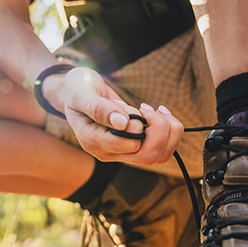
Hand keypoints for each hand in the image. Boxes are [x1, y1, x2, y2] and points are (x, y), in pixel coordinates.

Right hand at [58, 67, 183, 164]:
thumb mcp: (82, 93)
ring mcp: (121, 152)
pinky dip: (169, 131)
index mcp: (92, 141)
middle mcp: (107, 152)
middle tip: (148, 108)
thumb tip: (123, 123)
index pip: (128, 145)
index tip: (133, 107)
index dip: (138, 125)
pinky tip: (159, 113)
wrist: (79, 92)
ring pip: (158, 156)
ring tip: (157, 110)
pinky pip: (161, 149)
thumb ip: (99, 108)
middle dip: (158, 130)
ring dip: (167, 131)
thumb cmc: (78, 89)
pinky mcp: (133, 147)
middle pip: (147, 156)